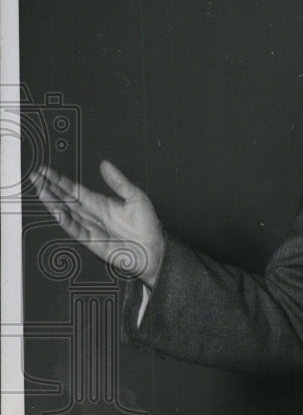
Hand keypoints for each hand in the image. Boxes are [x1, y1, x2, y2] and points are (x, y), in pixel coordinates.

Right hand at [32, 161, 164, 287]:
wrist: (154, 250)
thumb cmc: (148, 226)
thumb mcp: (136, 197)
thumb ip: (119, 182)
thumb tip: (105, 164)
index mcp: (101, 203)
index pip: (75, 190)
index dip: (60, 181)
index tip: (46, 171)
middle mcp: (93, 215)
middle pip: (66, 200)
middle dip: (50, 188)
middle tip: (35, 177)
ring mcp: (91, 228)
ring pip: (67, 213)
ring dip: (53, 202)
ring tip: (40, 190)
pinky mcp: (93, 242)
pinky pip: (76, 230)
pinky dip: (66, 221)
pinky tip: (57, 211)